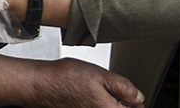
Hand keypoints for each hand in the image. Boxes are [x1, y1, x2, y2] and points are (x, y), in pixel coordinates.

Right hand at [27, 58, 145, 107]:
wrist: (41, 85)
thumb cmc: (65, 79)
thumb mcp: (101, 75)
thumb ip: (124, 87)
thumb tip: (138, 96)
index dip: (135, 103)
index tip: (131, 96)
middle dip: (121, 104)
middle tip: (114, 91)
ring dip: (107, 105)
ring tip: (97, 92)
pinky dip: (94, 105)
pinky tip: (87, 96)